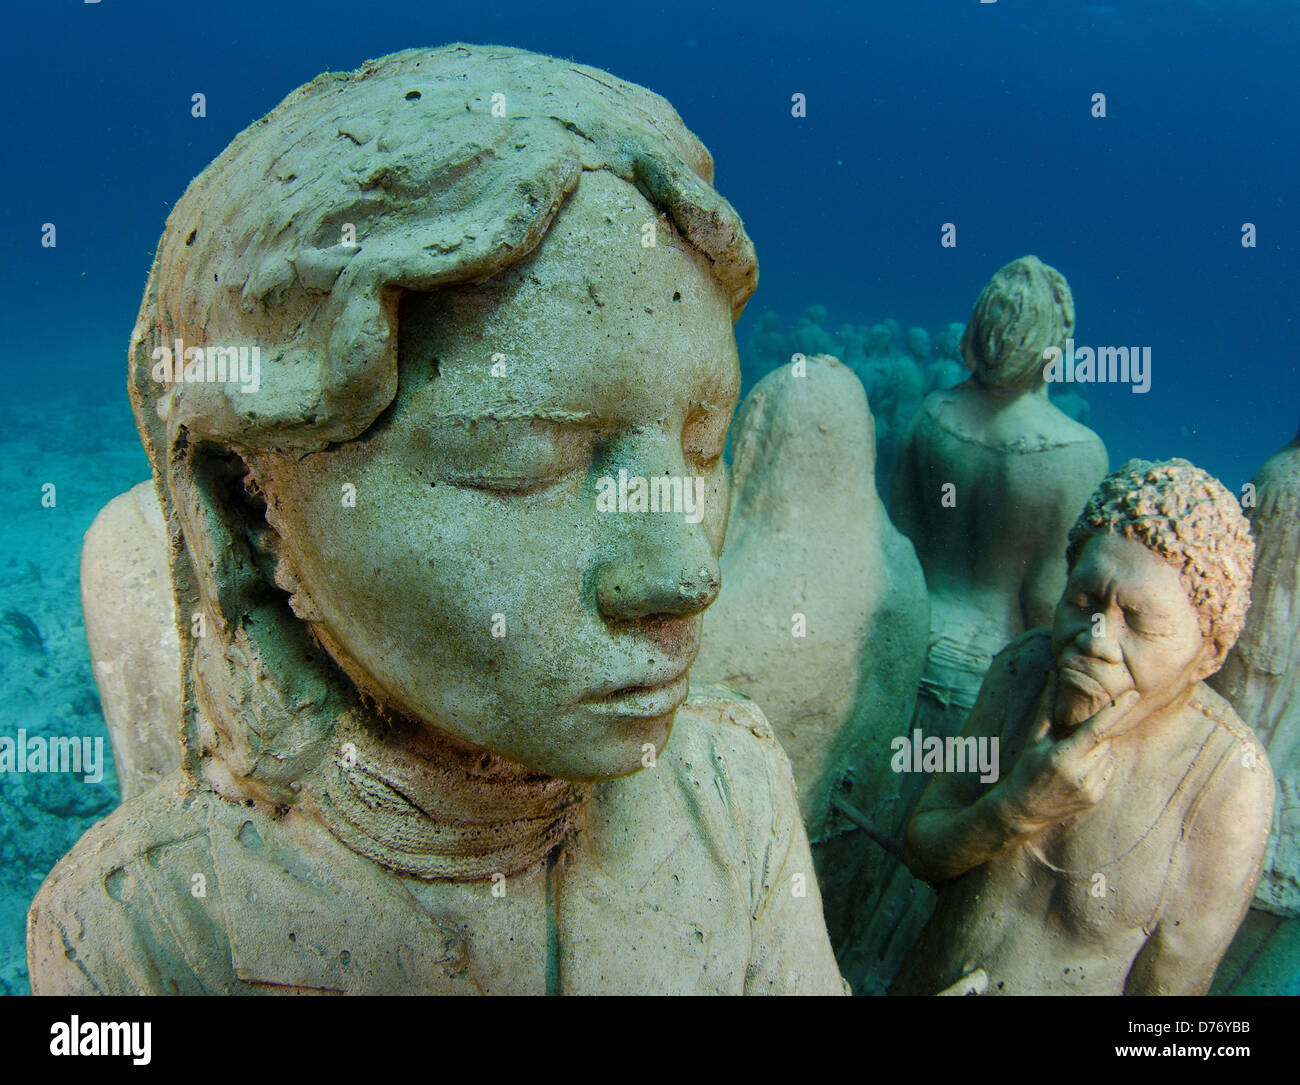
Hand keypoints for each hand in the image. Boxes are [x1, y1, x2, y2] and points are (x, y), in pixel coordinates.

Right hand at [994, 672, 1139, 836]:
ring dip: (1097, 751)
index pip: (1097, 729)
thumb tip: (1053, 676)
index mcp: (1064, 756)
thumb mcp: (1034, 738)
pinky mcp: (1097, 797)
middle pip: (1104, 741)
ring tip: (1072, 759)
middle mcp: (1081, 774)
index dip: (1116, 710)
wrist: (1024, 809)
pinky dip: (1098, 766)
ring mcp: (1091, 788)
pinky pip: (1108, 771)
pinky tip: (1078, 772)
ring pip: (1108, 755)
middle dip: (1096, 734)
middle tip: (1075, 738)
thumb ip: (1047, 707)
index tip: (1134, 694)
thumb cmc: (1026, 768)